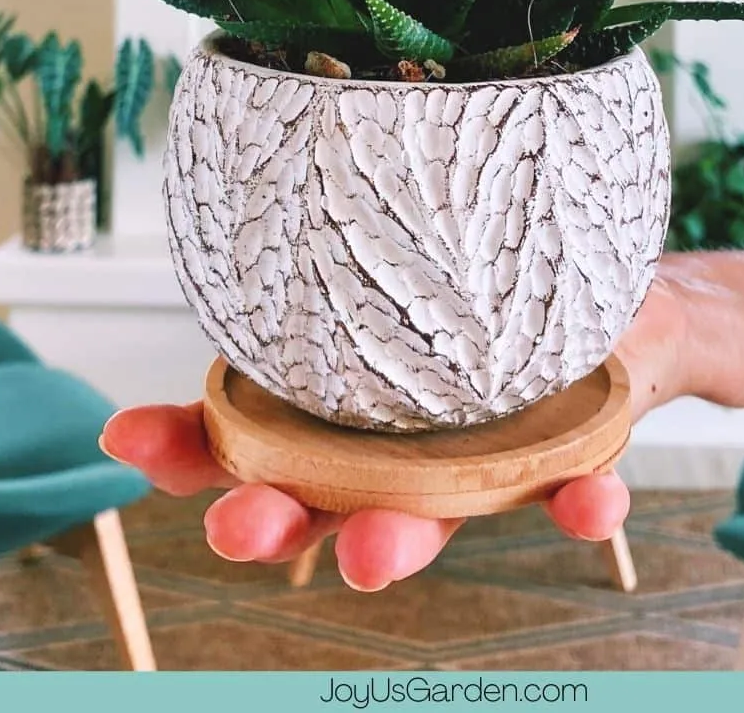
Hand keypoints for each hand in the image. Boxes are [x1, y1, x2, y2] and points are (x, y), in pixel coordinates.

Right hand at [99, 277, 686, 591]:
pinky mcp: (568, 463)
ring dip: (397, 541)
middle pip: (320, 500)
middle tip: (237, 532)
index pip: (246, 439)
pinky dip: (583, 504)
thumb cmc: (489, 287)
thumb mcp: (407, 255)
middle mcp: (399, 452)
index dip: (182, 445)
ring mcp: (481, 464)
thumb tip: (242, 188)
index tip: (126, 437)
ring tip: (376, 554)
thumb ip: (345, 248)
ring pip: (429, 515)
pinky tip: (594, 506)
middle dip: (274, 524)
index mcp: (342, 411)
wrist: (618, 316)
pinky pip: (573, 492)